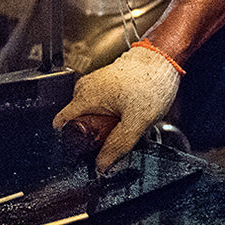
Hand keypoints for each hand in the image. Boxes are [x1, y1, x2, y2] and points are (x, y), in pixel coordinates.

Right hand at [52, 43, 181, 170]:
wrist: (164, 59)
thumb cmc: (151, 82)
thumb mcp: (137, 122)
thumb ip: (118, 145)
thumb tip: (102, 165)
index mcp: (84, 97)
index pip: (61, 124)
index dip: (70, 142)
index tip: (84, 152)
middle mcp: (84, 89)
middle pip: (77, 122)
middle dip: (92, 135)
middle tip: (113, 138)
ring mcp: (93, 84)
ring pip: (89, 115)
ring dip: (102, 125)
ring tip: (123, 125)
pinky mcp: (104, 83)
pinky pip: (99, 106)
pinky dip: (109, 114)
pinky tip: (126, 115)